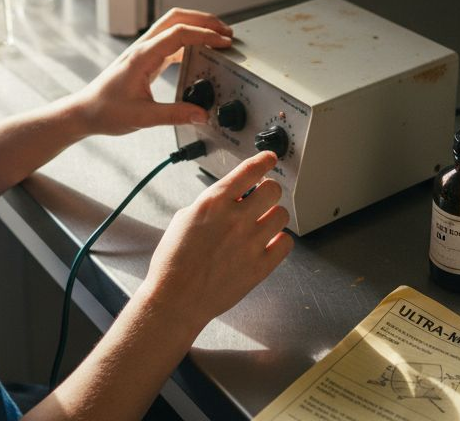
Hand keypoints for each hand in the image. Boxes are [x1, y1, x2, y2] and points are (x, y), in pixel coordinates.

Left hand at [69, 8, 232, 136]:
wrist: (84, 112)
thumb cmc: (105, 111)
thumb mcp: (143, 117)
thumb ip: (174, 115)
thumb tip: (201, 114)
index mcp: (142, 56)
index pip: (179, 33)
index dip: (204, 35)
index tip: (223, 42)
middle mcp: (143, 48)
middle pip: (177, 18)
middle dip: (204, 20)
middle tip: (225, 31)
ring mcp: (144, 51)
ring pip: (173, 26)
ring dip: (196, 27)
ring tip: (217, 38)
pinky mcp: (145, 59)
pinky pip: (170, 41)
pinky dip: (188, 41)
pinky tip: (199, 53)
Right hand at [137, 151, 293, 331]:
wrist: (176, 299)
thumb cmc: (173, 263)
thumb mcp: (184, 218)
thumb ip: (211, 204)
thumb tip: (228, 197)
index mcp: (214, 203)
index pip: (249, 171)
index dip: (264, 160)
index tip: (270, 159)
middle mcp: (236, 219)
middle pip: (273, 189)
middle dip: (268, 190)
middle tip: (263, 196)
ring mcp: (251, 243)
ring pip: (282, 214)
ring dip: (274, 215)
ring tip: (264, 222)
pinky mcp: (260, 266)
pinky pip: (286, 243)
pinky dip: (280, 240)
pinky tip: (269, 242)